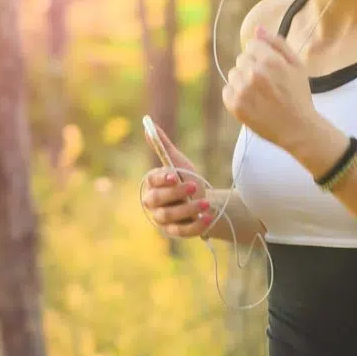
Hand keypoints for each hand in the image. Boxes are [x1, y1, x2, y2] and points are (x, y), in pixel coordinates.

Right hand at [140, 120, 214, 237]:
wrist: (204, 202)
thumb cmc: (187, 180)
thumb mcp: (179, 163)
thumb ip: (163, 146)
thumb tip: (148, 123)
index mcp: (152, 185)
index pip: (152, 182)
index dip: (162, 179)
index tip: (174, 175)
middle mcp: (153, 204)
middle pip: (157, 200)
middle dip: (175, 193)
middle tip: (194, 186)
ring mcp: (163, 220)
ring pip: (170, 216)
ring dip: (188, 209)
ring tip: (206, 203)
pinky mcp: (175, 232)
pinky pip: (183, 231)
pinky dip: (196, 225)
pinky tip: (208, 217)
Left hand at [222, 26, 316, 151]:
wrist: (297, 128)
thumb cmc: (298, 95)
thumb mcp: (296, 65)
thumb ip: (277, 44)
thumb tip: (257, 29)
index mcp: (270, 60)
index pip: (251, 45)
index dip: (261, 56)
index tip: (270, 69)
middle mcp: (254, 73)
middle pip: (241, 59)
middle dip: (252, 68)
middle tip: (267, 84)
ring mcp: (243, 90)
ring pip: (233, 74)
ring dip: (243, 81)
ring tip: (260, 94)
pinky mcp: (235, 106)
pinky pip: (227, 91)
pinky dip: (236, 95)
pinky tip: (252, 102)